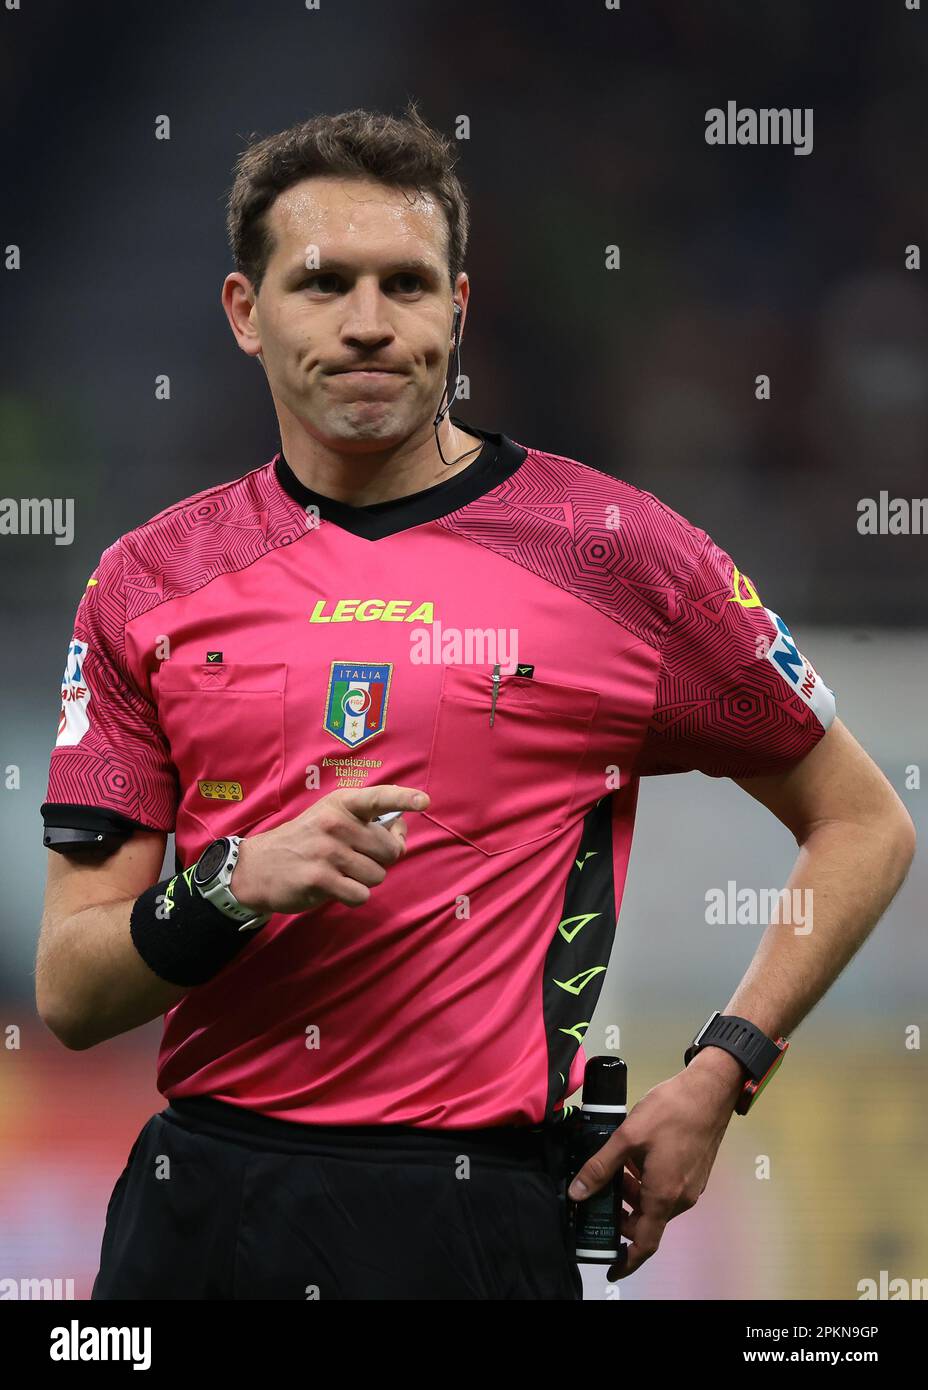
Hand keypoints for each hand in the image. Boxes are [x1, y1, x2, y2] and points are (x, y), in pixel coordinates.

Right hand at [229, 784, 428, 915]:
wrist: (258, 867)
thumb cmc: (306, 842)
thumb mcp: (330, 818)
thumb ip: (366, 823)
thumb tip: (402, 834)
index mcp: (341, 804)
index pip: (378, 798)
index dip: (404, 798)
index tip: (424, 801)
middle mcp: (335, 824)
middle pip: (390, 850)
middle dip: (381, 860)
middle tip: (357, 858)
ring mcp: (327, 852)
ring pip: (378, 876)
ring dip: (365, 880)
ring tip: (340, 872)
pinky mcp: (320, 880)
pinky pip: (361, 895)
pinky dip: (353, 896)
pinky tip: (334, 887)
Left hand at [567, 1054, 742, 1279]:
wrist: (710, 1091)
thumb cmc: (671, 1111)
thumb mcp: (627, 1136)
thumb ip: (600, 1166)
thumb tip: (577, 1192)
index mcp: (664, 1195)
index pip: (644, 1243)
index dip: (626, 1261)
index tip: (609, 1267)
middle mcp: (681, 1198)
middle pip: (647, 1221)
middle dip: (622, 1215)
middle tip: (599, 1196)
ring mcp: (691, 1186)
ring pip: (656, 1203)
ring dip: (633, 1195)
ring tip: (616, 1169)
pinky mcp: (695, 1173)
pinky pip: (667, 1190)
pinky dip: (647, 1184)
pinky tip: (636, 1159)